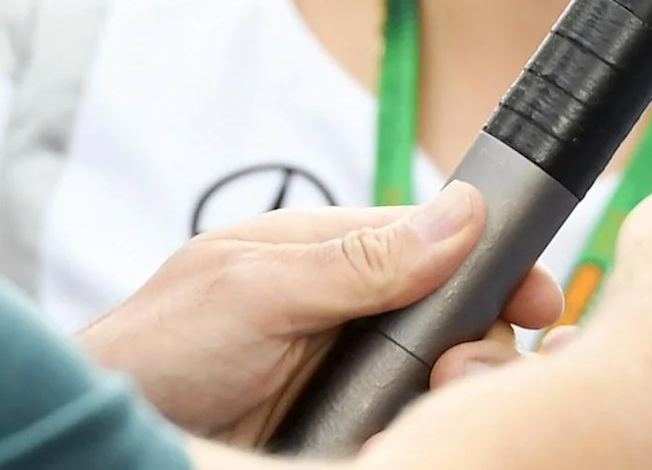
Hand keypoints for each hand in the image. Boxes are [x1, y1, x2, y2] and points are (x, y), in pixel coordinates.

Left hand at [78, 182, 563, 443]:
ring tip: (434, 413)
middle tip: (463, 376)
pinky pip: (407, 426)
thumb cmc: (157, 345)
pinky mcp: (346, 427)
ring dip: (454, 397)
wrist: (112, 432)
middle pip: (456, 317)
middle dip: (480, 344)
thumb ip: (358, 259)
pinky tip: (416, 441)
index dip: (495, 269)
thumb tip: (461, 211)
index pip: (441, 244)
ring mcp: (349, 373)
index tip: (539, 298)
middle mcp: (351, 311)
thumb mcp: (256, 290)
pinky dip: (420, 434)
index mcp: (333, 254)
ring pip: (441, 379)